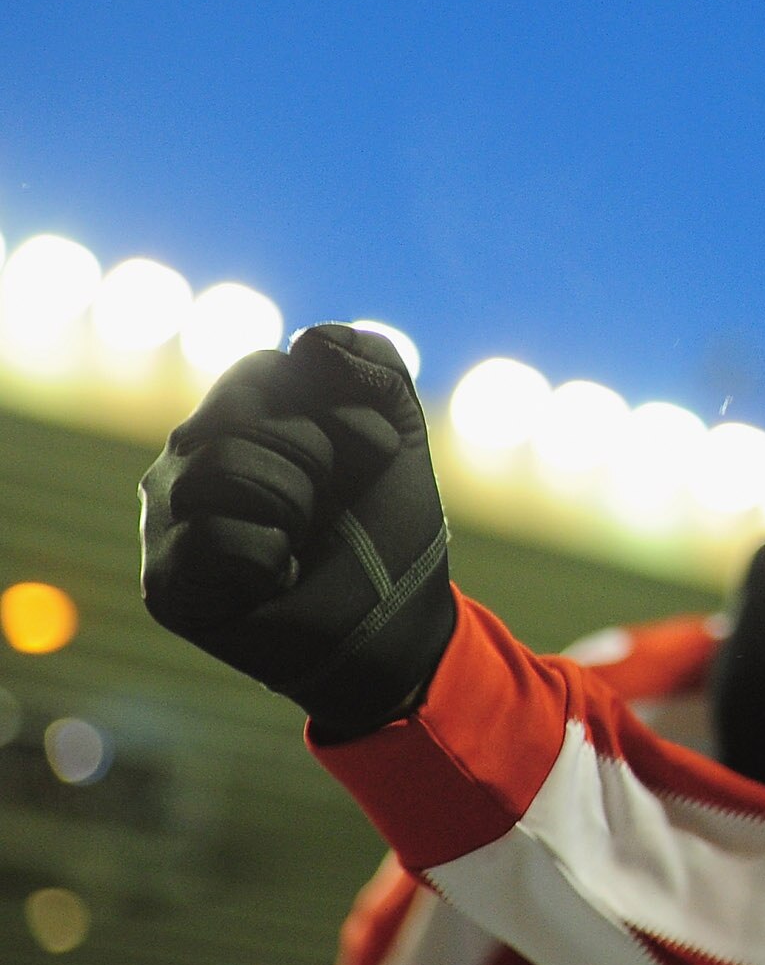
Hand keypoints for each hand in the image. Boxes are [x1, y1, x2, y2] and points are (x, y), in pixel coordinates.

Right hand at [139, 323, 455, 737]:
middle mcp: (190, 458)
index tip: (374, 452)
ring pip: (218, 469)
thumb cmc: (386, 528)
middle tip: (331, 506)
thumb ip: (376, 366)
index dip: (339, 408)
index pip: (266, 369)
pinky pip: (210, 538)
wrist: (397, 625)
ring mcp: (168, 518)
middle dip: (318, 458)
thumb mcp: (400, 433)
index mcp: (240, 417)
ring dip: (293, 507)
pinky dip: (271, 561)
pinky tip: (279, 579)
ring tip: (303, 540)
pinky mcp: (164, 580)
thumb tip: (311, 340)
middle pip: (237, 415)